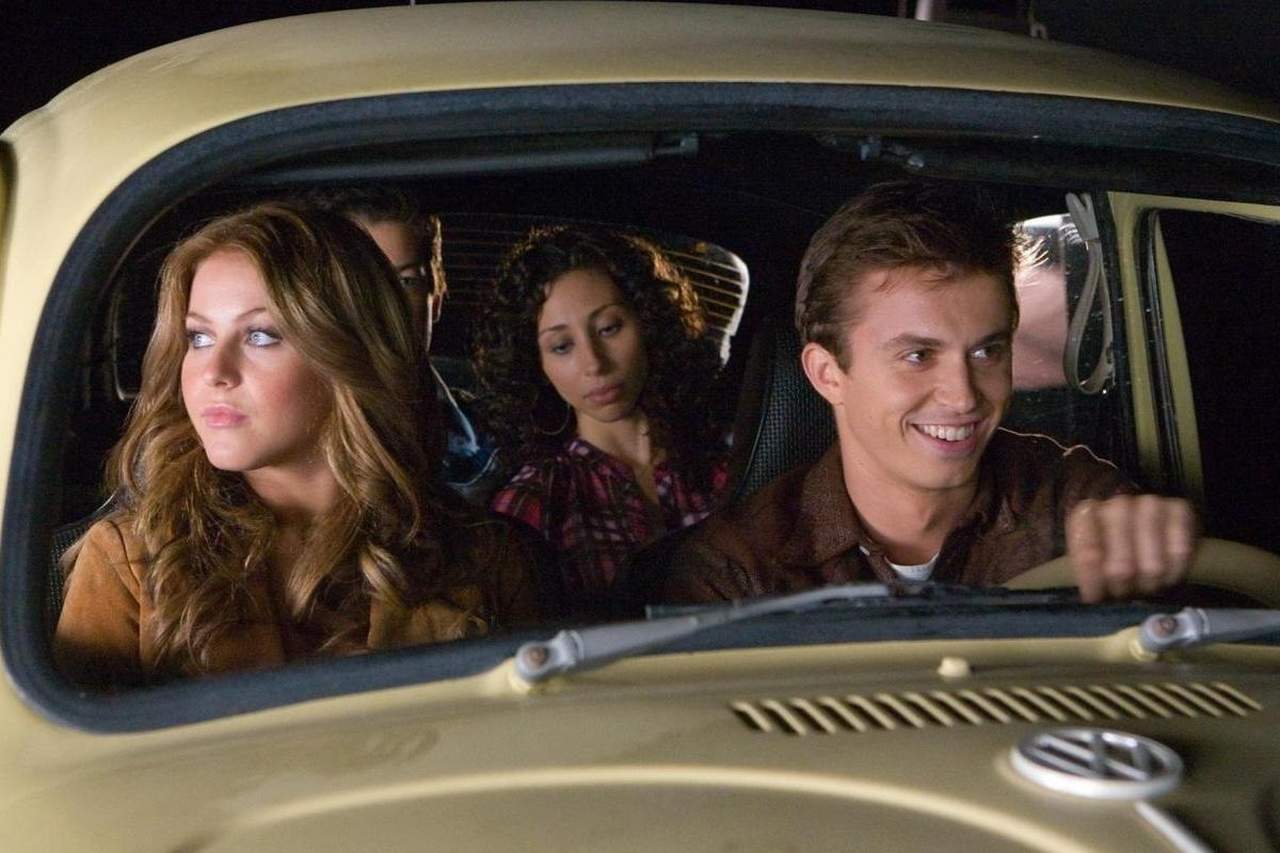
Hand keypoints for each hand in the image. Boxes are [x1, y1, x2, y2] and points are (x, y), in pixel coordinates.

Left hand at [1066, 494, 1197, 602]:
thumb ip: (1089, 574)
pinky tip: (1168, 576)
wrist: (1153, 530)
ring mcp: (1150, 504)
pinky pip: (1180, 553)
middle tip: (1126, 593)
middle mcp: (1117, 505)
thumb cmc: (1114, 550)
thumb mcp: (1092, 561)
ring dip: (1150, 584)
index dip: (1095, 583)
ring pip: (1153, 565)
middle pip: (1122, 567)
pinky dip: (1175, 573)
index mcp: (1086, 514)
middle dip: (1124, 589)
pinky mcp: (1179, 509)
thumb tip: (1095, 596)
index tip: (1097, 596)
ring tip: (1147, 585)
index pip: (1088, 556)